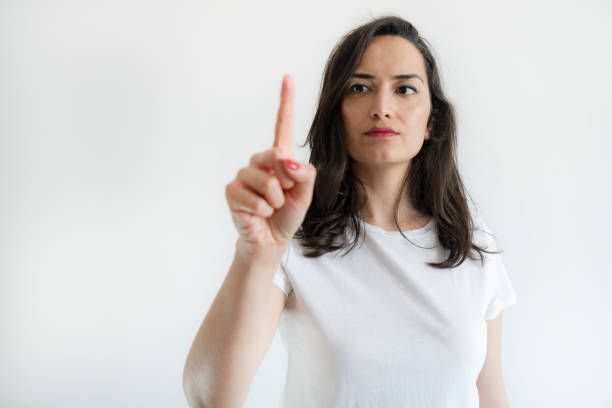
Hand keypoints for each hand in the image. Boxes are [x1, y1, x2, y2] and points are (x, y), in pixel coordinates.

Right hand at [225, 75, 316, 258]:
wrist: (271, 240)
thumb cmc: (287, 214)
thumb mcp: (305, 194)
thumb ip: (305, 175)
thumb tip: (288, 162)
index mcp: (280, 157)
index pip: (282, 125)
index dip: (285, 101)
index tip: (287, 77)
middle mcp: (260, 161)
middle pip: (275, 155)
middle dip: (286, 180)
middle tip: (284, 195)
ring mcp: (244, 175)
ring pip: (265, 180)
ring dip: (274, 200)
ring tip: (271, 207)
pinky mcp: (232, 190)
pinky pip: (251, 197)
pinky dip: (261, 209)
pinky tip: (258, 214)